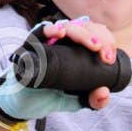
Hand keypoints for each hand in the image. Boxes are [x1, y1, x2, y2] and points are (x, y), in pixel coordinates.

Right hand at [0, 15, 120, 121]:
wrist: (22, 104)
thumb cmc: (48, 94)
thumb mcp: (76, 100)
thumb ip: (92, 100)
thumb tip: (104, 93)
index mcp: (76, 48)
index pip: (95, 34)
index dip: (106, 41)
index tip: (109, 58)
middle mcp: (63, 40)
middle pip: (84, 27)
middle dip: (98, 36)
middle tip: (104, 54)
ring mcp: (47, 41)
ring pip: (66, 26)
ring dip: (81, 33)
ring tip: (93, 45)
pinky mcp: (31, 46)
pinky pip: (39, 32)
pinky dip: (51, 30)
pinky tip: (61, 32)